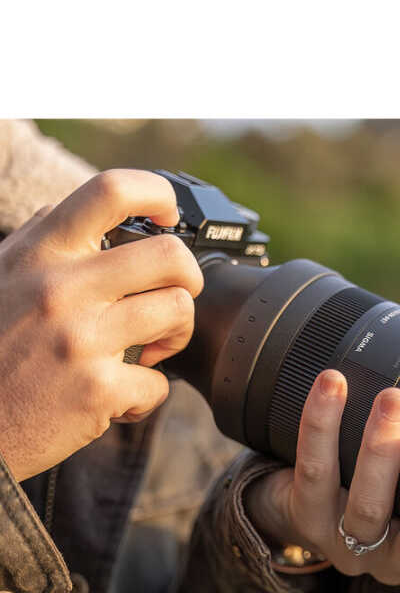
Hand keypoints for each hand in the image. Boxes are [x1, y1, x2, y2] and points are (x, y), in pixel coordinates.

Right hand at [0, 169, 203, 481]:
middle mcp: (61, 287)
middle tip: (170, 301)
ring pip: (178, 312)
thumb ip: (42, 243)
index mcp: (40, 252)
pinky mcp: (96, 390)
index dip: (156, 194)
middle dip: (187, 281)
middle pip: (171, 256)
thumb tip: (79, 212)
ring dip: (175, 338)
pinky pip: (159, 384)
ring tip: (146, 353)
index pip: (110, 191)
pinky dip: (144, 398)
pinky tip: (116, 401)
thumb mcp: (1, 276)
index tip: (168, 216)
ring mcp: (81, 338)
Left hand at [244, 370, 399, 592]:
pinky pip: (314, 469)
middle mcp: (390, 559)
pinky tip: (333, 385)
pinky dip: (323, 422)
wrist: (300, 498)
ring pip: (366, 507)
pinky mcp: (304, 516)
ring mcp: (345, 544)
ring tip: (394, 401)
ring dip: (379, 451)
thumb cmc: (384, 482)